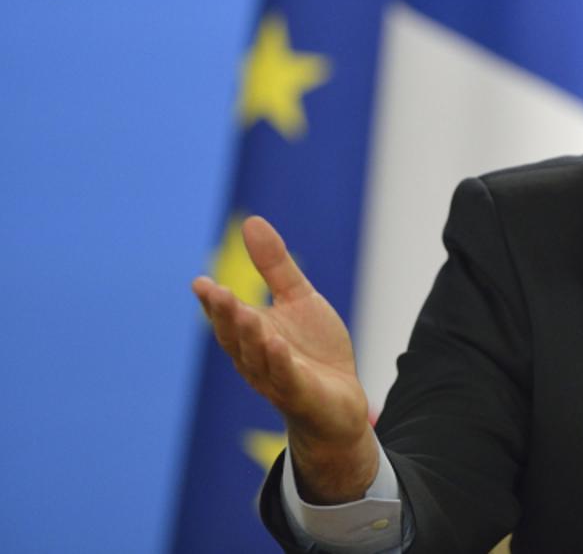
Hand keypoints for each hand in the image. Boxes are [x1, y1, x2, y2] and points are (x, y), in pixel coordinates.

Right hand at [192, 215, 378, 502]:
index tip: (201, 282)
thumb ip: (274, 266)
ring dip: (249, 337)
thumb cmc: (313, 351)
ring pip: (256, 358)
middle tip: (215, 292)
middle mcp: (255, 357)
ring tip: (244, 313)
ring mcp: (276, 378)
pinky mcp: (300, 394)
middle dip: (225, 315)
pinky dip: (280, 363)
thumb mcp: (298, 299)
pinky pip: (286, 378)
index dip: (213, 302)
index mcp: (251, 333)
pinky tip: (277, 344)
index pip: (226, 316)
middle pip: (234, 336)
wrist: (340, 402)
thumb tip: (251, 222)